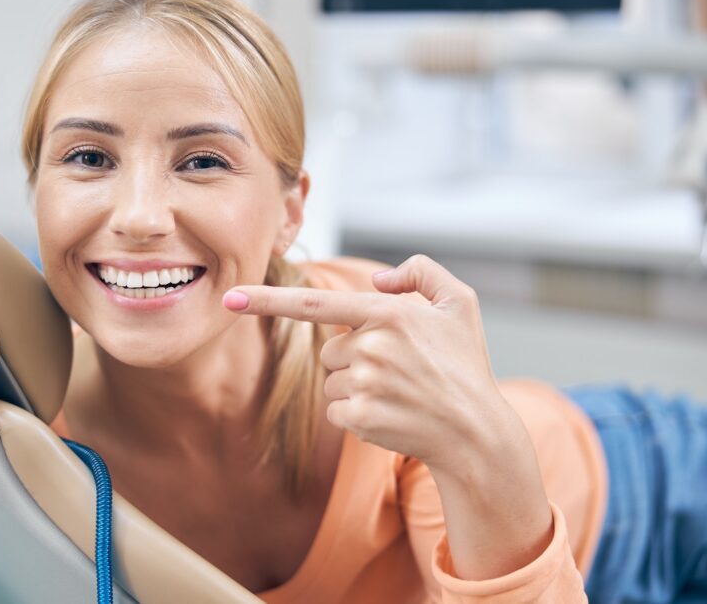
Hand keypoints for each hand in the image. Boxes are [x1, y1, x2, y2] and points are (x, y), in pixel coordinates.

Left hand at [222, 254, 509, 468]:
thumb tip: (377, 279)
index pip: (315, 302)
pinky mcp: (360, 416)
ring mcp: (365, 383)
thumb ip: (421, 272)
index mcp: (389, 312)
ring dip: (357, 387)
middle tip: (399, 370)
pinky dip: (357, 414)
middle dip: (356, 357)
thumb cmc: (467, 365)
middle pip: (331, 349)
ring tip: (399, 394)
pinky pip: (336, 410)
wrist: (477, 433)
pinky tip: (391, 415)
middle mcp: (372, 345)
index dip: (267, 299)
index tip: (230, 298)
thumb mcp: (461, 303)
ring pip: (332, 380)